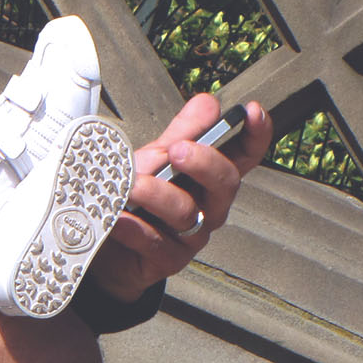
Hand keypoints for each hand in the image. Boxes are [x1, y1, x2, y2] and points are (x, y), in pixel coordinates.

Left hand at [91, 95, 271, 301]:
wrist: (107, 247)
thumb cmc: (137, 199)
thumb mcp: (157, 160)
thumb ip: (182, 132)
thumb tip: (209, 102)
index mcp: (209, 178)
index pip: (243, 155)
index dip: (255, 134)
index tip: (252, 112)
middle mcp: (208, 207)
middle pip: (225, 183)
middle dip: (204, 163)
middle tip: (177, 150)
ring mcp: (191, 236)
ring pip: (187, 212)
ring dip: (157, 194)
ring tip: (132, 184)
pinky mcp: (168, 260)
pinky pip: (156, 241)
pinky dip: (135, 226)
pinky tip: (120, 216)